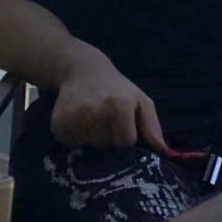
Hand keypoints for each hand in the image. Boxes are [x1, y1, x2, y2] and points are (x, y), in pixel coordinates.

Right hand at [51, 49, 167, 153]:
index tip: (122, 123)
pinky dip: (75, 137)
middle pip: (105, 145)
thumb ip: (152, 126)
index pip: (125, 142)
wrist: (82, 70)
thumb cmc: (117, 88)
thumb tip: (163, 151)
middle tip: (105, 119)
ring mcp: (75, 117)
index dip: (125, 136)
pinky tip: (79, 120)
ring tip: (92, 118)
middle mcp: (97, 111)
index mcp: (120, 105)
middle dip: (108, 137)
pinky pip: (70, 144)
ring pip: (88, 147)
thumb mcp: (140, 100)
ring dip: (91, 138)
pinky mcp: (59, 122)